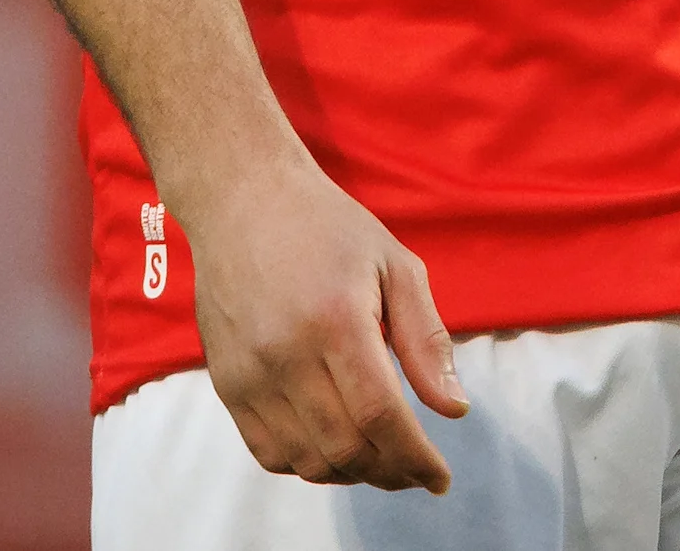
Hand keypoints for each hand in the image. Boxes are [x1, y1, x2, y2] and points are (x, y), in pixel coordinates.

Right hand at [185, 152, 467, 490]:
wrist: (243, 200)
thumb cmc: (328, 227)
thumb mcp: (395, 265)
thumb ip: (426, 340)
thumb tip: (454, 410)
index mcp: (336, 320)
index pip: (380, 416)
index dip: (415, 458)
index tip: (440, 478)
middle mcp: (286, 354)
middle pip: (345, 448)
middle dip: (390, 472)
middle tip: (415, 468)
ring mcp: (249, 374)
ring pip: (307, 460)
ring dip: (352, 473)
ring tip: (380, 457)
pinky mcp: (225, 384)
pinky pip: (268, 452)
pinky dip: (307, 464)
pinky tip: (335, 446)